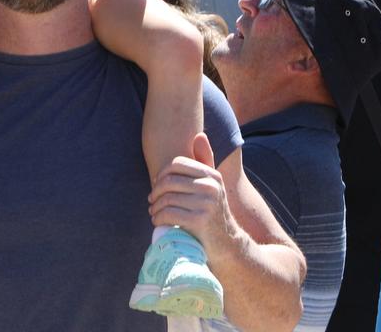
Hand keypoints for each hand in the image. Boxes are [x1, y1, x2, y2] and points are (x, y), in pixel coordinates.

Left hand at [148, 134, 237, 254]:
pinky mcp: (199, 221)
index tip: (158, 186)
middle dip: (155, 192)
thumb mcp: (213, 185)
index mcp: (212, 175)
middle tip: (152, 201)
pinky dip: (158, 218)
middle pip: (168, 181)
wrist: (228, 245)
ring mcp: (206, 204)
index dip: (162, 174)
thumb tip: (199, 135)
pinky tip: (158, 222)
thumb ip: (205, 161)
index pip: (176, 164)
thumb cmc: (214, 212)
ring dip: (155, 207)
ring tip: (154, 212)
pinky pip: (168, 213)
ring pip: (166, 198)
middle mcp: (211, 187)